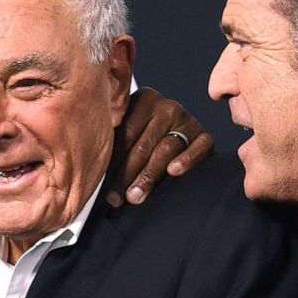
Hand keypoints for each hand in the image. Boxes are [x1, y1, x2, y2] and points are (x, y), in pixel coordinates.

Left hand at [108, 87, 214, 205]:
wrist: (178, 139)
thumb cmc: (144, 141)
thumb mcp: (127, 136)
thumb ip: (115, 144)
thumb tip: (92, 170)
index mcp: (144, 100)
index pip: (127, 132)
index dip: (114, 161)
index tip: (104, 183)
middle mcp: (167, 106)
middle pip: (144, 144)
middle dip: (128, 174)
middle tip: (118, 197)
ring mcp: (188, 120)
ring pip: (166, 149)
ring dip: (149, 175)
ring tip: (136, 195)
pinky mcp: (205, 136)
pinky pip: (198, 147)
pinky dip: (186, 159)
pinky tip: (174, 172)